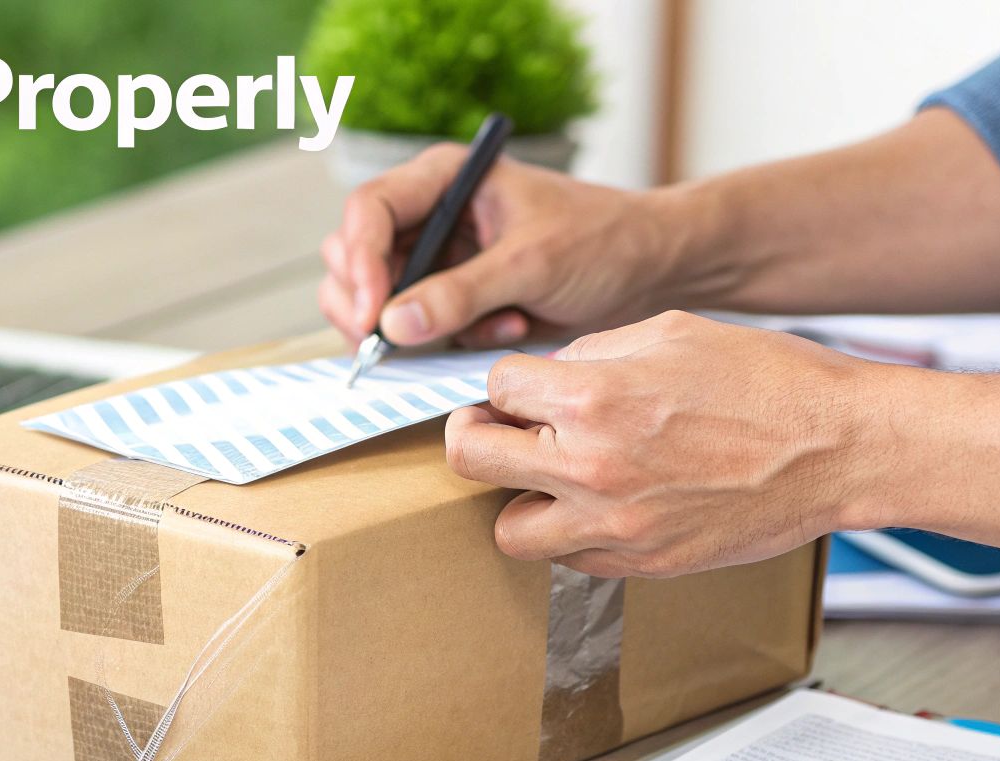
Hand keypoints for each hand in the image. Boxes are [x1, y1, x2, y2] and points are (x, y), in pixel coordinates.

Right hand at [318, 144, 684, 348]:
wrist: (647, 271)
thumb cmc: (601, 241)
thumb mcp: (532, 263)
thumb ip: (462, 292)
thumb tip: (392, 324)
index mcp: (445, 179)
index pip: (369, 210)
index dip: (361, 262)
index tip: (373, 315)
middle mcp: (430, 215)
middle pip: (352, 255)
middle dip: (367, 302)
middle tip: (390, 343)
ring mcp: (436, 260)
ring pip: (375, 299)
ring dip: (414, 328)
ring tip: (487, 326)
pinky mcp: (451, 300)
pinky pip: (417, 329)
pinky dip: (451, 341)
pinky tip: (507, 328)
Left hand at [444, 312, 870, 576]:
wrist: (841, 448)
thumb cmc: (769, 381)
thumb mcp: (670, 332)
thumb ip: (592, 354)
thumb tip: (548, 376)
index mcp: (593, 400)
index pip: (495, 388)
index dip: (507, 382)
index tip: (523, 386)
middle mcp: (591, 470)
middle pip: (472, 460)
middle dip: (477, 435)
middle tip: (500, 428)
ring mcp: (615, 528)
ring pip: (509, 530)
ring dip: (519, 498)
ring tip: (552, 475)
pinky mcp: (644, 564)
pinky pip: (570, 560)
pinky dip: (571, 533)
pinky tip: (601, 502)